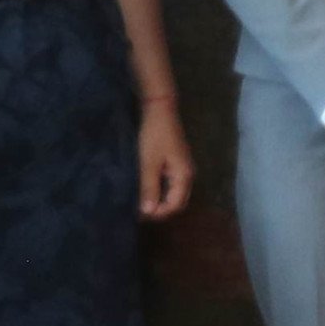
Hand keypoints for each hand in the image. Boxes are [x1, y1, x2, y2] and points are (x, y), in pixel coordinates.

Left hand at [137, 98, 194, 219]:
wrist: (159, 111)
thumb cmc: (154, 136)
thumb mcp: (148, 163)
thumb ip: (149, 188)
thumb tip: (148, 212)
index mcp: (183, 176)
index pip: (176, 205)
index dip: (159, 213)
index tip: (139, 215)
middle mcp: (186, 174)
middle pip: (177, 201)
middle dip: (160, 209)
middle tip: (138, 211)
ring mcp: (181, 168)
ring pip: (173, 193)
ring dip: (158, 200)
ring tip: (139, 202)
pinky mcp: (174, 163)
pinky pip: (169, 184)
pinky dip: (158, 190)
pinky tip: (144, 189)